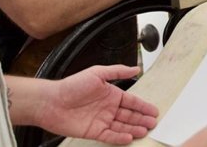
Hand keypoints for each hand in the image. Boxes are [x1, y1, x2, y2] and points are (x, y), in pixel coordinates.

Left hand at [35, 65, 157, 144]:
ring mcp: (101, 120)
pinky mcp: (93, 131)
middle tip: (153, 123)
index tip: (154, 110)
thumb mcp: (98, 73)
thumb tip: (136, 68)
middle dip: (142, 119)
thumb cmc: (72, 85)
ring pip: (122, 126)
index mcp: (111, 94)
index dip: (143, 106)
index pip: (131, 101)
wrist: (52, 101)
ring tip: (145, 130)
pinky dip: (120, 137)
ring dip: (134, 128)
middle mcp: (108, 108)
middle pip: (129, 115)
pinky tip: (129, 137)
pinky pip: (110, 135)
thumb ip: (118, 71)